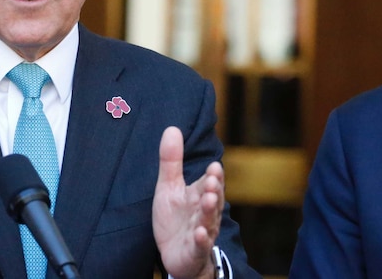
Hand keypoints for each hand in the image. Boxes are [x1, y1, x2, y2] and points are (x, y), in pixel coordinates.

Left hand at [153, 126, 223, 278]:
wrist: (175, 254)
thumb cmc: (175, 218)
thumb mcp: (168, 187)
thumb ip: (171, 161)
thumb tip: (172, 128)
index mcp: (199, 195)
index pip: (210, 182)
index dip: (213, 176)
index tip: (213, 166)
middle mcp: (204, 212)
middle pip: (212, 200)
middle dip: (213, 190)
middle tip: (212, 179)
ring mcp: (201, 232)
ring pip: (208, 221)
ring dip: (209, 211)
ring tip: (208, 199)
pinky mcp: (194, 250)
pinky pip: (199, 245)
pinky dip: (201, 239)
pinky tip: (199, 233)